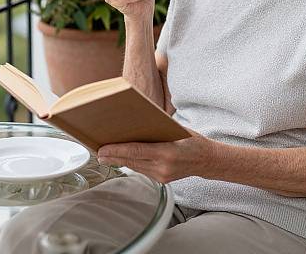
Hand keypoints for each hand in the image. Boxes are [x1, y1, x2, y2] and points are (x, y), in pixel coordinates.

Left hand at [97, 128, 218, 183]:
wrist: (207, 161)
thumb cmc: (192, 141)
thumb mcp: (176, 129)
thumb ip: (156, 129)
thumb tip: (134, 125)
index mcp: (167, 152)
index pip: (136, 151)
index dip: (117, 150)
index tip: (102, 149)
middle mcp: (163, 167)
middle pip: (132, 161)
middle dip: (113, 156)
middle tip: (97, 152)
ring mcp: (162, 176)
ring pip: (134, 167)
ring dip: (119, 160)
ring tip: (105, 154)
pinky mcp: (161, 180)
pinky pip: (141, 170)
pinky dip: (131, 163)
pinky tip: (121, 158)